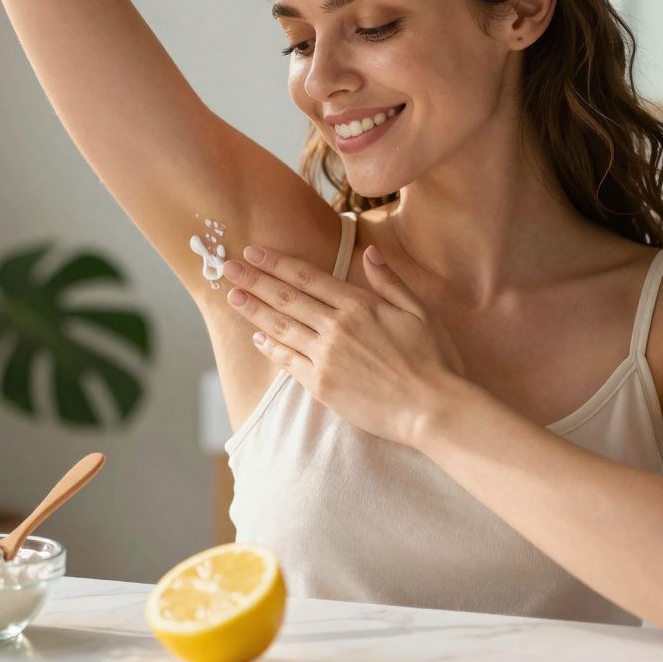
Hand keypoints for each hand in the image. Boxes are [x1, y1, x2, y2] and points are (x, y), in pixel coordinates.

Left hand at [222, 243, 465, 446]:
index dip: (277, 263)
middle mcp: (337, 327)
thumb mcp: (420, 312)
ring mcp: (326, 357)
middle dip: (254, 279)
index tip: (253, 252)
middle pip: (286, 298)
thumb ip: (389, 282)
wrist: (433, 409)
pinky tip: (257, 337)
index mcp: (360, 305)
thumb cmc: (435, 361)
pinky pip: (288, 362)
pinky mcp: (322, 385)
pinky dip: (271, 347)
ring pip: (281, 327)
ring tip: (232, 296)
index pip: (308, 277)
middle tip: (227, 266)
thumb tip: (369, 253)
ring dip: (253, 310)